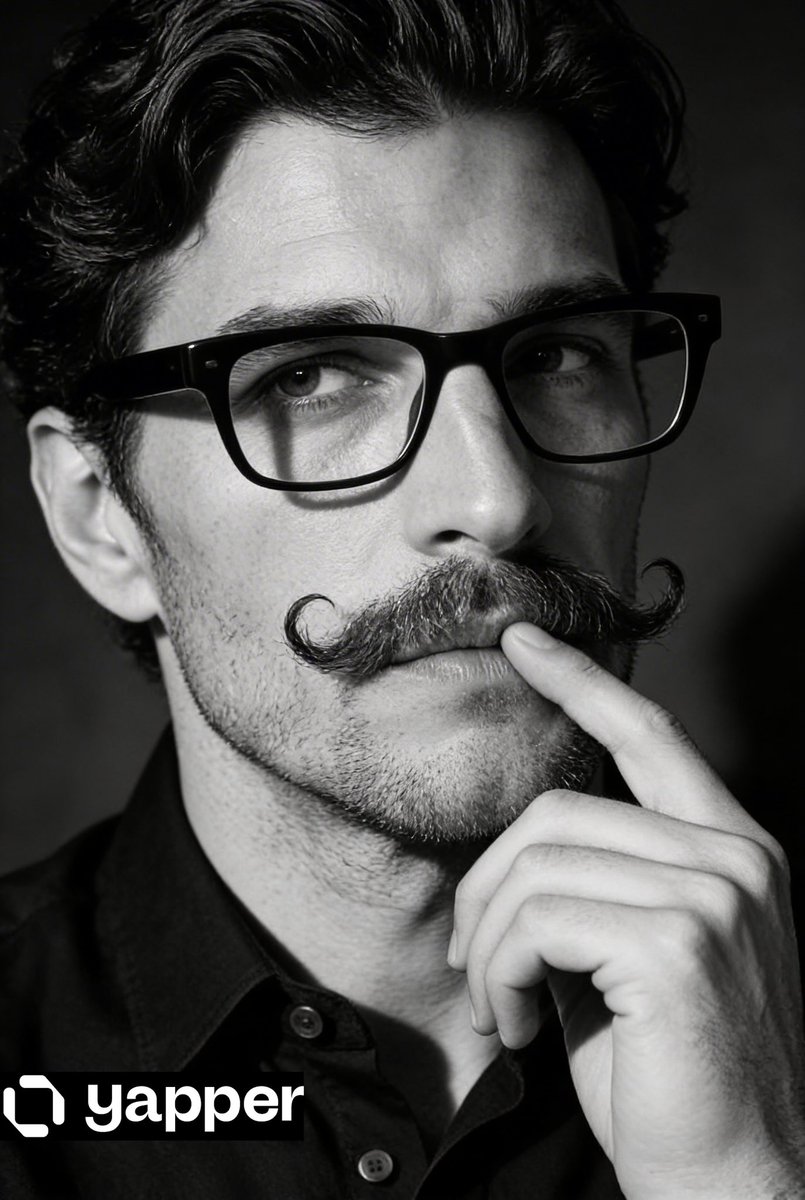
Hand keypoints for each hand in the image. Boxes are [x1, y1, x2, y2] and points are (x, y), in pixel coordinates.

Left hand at [449, 623, 804, 1198]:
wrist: (732, 1179)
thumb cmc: (669, 1072)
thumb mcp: (632, 954)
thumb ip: (595, 882)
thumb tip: (510, 849)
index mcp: (732, 850)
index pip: (650, 736)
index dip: (582, 682)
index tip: (523, 643)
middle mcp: (735, 859)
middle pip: (554, 815)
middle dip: (486, 889)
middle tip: (474, 962)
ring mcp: (713, 897)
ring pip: (533, 868)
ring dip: (488, 945)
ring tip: (500, 1004)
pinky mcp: (677, 945)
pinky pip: (535, 921)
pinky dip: (500, 973)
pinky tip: (517, 1023)